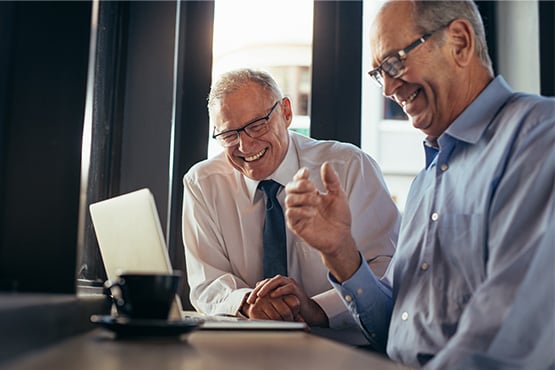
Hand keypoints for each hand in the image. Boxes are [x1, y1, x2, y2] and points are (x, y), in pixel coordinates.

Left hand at [247, 275, 327, 326]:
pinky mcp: (296, 288)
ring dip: (267, 287)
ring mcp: (290, 283)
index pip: (262, 284)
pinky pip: (287, 287)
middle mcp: (282, 282)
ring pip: (276, 281)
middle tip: (251, 300)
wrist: (307, 312)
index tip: (248, 302)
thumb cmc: (290, 309)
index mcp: (276, 285)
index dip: (254, 292)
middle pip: (267, 281)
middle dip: (258, 290)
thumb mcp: (277, 305)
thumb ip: (267, 301)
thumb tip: (255, 301)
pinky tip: (273, 295)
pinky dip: (280, 290)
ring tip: (260, 295)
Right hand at [285, 162, 360, 280]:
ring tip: (316, 203)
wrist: (341, 236)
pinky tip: (312, 213)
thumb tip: (326, 165)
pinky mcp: (296, 225)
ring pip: (288, 199)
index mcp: (309, 193)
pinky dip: (301, 211)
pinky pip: (290, 214)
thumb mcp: (338, 195)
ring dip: (303, 198)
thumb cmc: (339, 217)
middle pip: (289, 187)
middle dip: (300, 185)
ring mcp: (298, 214)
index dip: (299, 175)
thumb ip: (332, 180)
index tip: (306, 172)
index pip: (298, 180)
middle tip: (313, 189)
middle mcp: (301, 202)